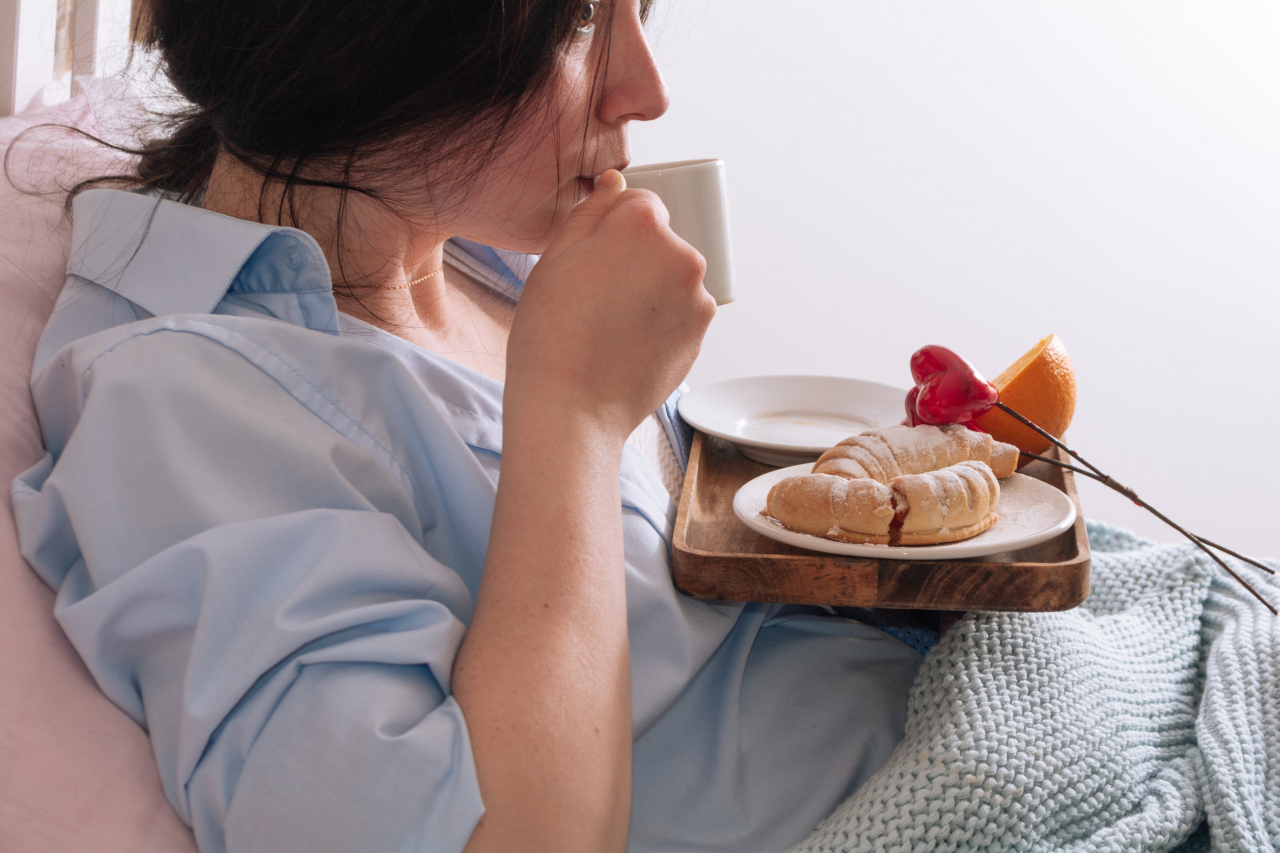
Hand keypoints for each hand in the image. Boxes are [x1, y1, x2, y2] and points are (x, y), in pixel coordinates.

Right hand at [505, 170, 714, 440]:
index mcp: (643, 224)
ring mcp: (697, 296)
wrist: (571, 408)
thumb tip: (616, 183)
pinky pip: (681, 312)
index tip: (592, 260)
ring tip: (611, 325)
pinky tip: (628, 344)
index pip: (639, 203)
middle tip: (597, 298)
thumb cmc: (551, 333)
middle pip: (661, 241)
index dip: (611, 229)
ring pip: (672, 278)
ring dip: (651, 290)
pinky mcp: (701, 333)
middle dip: (636, 259)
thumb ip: (591, 212)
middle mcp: (682, 254)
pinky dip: (661, 322)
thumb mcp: (554, 259)